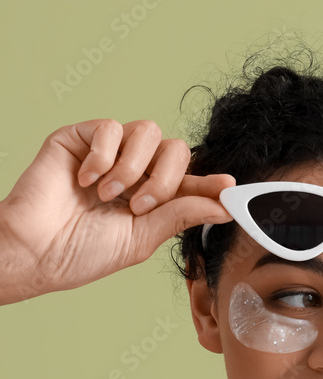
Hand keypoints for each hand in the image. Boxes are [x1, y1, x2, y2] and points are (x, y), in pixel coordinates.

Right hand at [0, 119, 233, 303]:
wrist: (37, 251)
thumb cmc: (82, 252)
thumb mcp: (142, 238)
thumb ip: (180, 215)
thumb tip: (224, 205)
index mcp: (150, 197)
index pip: (188, 181)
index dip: (209, 184)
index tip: (229, 188)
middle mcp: (133, 170)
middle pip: (175, 149)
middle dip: (164, 179)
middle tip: (141, 206)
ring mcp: (107, 152)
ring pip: (147, 132)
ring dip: (132, 168)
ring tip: (108, 195)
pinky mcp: (79, 137)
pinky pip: (110, 127)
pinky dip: (103, 156)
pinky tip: (86, 181)